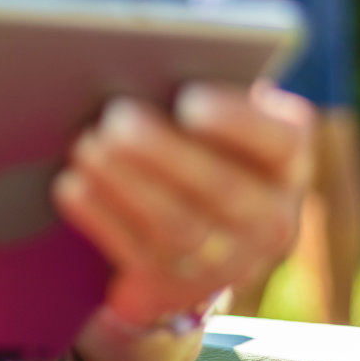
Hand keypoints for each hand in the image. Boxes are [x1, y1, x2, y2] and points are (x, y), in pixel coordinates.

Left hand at [53, 81, 313, 360]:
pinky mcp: (179, 287)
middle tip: (116, 116)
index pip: (279, 141)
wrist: (201, 225)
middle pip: (221, 188)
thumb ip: (203, 92)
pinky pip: (139, 256)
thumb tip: (155, 72)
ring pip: (178, 227)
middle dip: (163, 152)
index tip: (188, 100)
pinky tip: (71, 185)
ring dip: (126, 184)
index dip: (236, 122)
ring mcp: (229, 261)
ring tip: (87, 145)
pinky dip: (102, 218)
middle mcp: (272, 218)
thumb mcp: (221, 116)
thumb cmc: (202, 139)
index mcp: (288, 160)